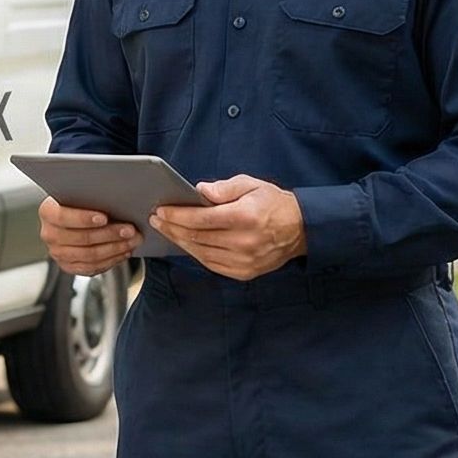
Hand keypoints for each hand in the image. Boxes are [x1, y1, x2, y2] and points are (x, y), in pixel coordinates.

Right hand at [39, 195, 137, 275]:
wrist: (75, 218)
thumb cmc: (81, 202)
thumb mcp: (83, 194)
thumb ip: (93, 196)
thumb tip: (117, 200)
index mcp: (48, 212)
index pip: (62, 216)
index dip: (84, 218)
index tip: (104, 217)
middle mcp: (50, 234)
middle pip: (81, 238)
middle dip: (109, 234)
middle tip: (129, 230)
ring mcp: (58, 253)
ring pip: (89, 256)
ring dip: (115, 248)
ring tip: (132, 241)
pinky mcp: (68, 266)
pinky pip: (91, 268)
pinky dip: (111, 260)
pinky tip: (124, 251)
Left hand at [152, 174, 305, 280]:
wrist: (300, 229)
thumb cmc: (273, 203)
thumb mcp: (251, 184)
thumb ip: (224, 188)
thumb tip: (199, 190)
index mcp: (245, 217)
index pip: (201, 219)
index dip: (177, 216)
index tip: (161, 211)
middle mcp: (244, 242)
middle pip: (197, 237)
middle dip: (172, 228)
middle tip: (156, 220)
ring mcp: (244, 261)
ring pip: (201, 253)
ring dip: (180, 242)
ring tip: (167, 230)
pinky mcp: (245, 273)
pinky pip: (212, 264)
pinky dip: (196, 254)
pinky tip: (186, 243)